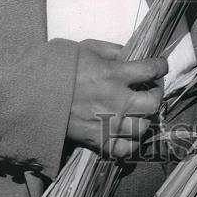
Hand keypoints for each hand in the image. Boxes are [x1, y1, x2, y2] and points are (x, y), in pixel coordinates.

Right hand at [66, 39, 167, 158]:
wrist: (36, 94)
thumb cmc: (61, 68)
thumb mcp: (88, 48)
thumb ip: (114, 50)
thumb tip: (133, 54)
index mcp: (114, 74)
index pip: (151, 70)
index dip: (161, 66)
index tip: (160, 66)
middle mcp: (116, 101)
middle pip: (153, 103)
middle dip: (157, 93)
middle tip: (150, 88)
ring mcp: (109, 124)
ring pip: (144, 127)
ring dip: (146, 117)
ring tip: (139, 110)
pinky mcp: (99, 141)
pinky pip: (126, 149)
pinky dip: (132, 142)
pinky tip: (129, 131)